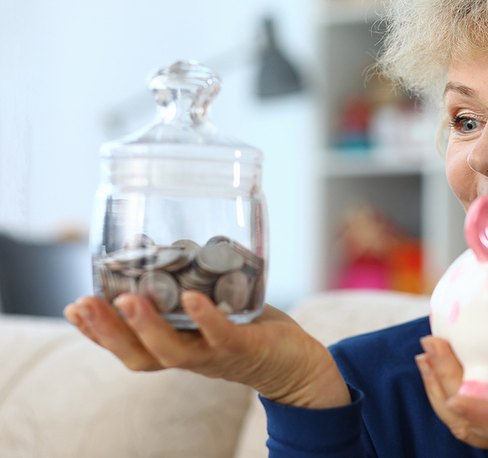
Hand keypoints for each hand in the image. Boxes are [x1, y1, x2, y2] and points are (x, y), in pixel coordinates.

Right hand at [64, 292, 350, 408]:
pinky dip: (206, 318)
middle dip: (107, 331)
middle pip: (137, 354)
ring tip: (128, 299)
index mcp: (174, 346)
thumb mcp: (209, 310)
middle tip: (82, 303)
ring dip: (146, 327)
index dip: (96, 331)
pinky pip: (221, 337)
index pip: (126, 346)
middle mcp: (188, 356)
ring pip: (171, 351)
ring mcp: (214, 355)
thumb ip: (185, 287)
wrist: (294, 363)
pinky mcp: (244, 348)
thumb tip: (162, 246)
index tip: (73, 306)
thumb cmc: (246, 330)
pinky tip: (193, 298)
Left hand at [415, 337, 487, 457]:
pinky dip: (445, 387)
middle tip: (432, 347)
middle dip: (446, 388)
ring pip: (462, 422)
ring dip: (438, 387)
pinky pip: (465, 412)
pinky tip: (434, 361)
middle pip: (473, 426)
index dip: (485, 417)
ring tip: (426, 351)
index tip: (460, 395)